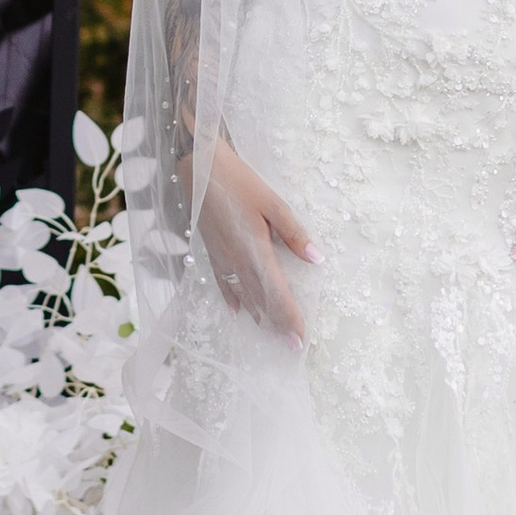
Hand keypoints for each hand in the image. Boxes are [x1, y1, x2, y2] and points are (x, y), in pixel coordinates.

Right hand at [200, 138, 322, 342]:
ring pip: (243, 295)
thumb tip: (317, 259)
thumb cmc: (239, 181)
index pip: (276, 294)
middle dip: (278, 324)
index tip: (301, 339)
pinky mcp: (212, 251)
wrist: (199, 168)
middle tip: (292, 346)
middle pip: (261, 301)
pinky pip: (223, 283)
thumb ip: (294, 233)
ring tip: (271, 333)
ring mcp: (222, 258)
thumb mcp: (273, 202)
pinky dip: (232, 299)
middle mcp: (237, 261)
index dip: (290, 318)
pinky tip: (237, 310)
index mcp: (255, 251)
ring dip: (259, 315)